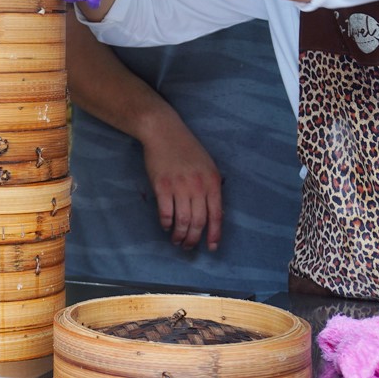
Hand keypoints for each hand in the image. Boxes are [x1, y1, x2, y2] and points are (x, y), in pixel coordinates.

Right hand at [141, 119, 223, 251]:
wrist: (164, 131)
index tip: (212, 247)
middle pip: (198, 221)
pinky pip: (165, 212)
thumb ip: (211, 187)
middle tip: (189, 247)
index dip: (215, 233)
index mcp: (212, 182)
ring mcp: (179, 186)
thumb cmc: (186, 148)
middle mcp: (197, 186)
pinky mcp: (161, 186)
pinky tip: (166, 226)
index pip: (216, 214)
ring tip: (177, 241)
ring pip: (182, 220)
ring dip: (180, 235)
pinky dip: (166, 223)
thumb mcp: (207, 166)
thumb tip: (214, 213)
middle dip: (194, 239)